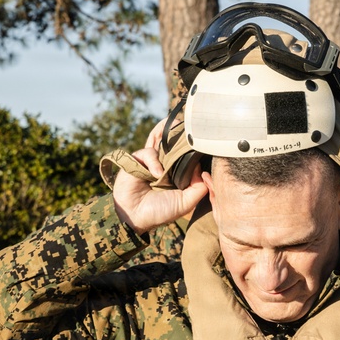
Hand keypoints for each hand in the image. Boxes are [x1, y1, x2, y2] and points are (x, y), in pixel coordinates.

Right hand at [112, 118, 207, 234]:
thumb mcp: (186, 202)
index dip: (194, 147)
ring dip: (167, 131)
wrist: (135, 217)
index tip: (205, 138)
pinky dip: (154, 162)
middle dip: (181, 132)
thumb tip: (203, 167)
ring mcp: (151, 161)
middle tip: (191, 122)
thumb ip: (199, 187)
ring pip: (159, 139)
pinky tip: (156, 175)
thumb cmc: (160, 212)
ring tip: (178, 124)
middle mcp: (165, 165)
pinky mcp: (137, 160)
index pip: (187, 155)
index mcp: (177, 174)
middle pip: (173, 143)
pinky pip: (149, 153)